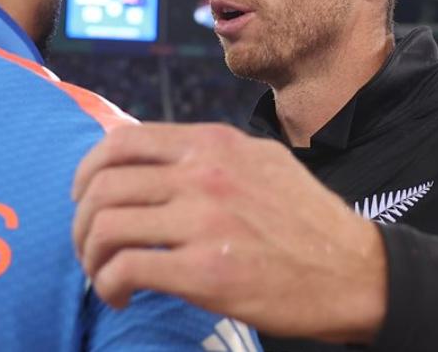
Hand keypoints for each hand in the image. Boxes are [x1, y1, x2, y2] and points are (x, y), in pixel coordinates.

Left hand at [71, 123, 388, 343]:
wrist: (356, 273)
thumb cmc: (308, 222)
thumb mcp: (262, 160)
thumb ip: (209, 154)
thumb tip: (155, 158)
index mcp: (212, 144)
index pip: (121, 141)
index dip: (87, 171)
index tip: (84, 198)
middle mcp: (203, 174)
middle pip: (103, 187)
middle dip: (81, 223)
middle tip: (89, 249)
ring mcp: (204, 221)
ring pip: (105, 227)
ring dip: (90, 258)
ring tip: (104, 277)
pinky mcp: (206, 272)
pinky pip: (126, 269)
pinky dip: (109, 285)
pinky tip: (122, 297)